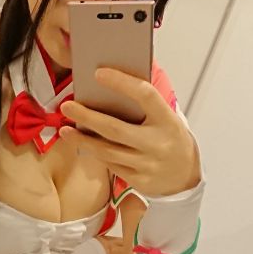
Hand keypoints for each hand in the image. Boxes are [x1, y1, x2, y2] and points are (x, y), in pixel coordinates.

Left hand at [59, 68, 201, 197]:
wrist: (186, 176)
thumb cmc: (170, 139)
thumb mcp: (167, 118)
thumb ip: (145, 105)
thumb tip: (113, 83)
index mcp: (168, 120)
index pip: (145, 95)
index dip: (122, 82)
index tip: (99, 73)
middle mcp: (158, 143)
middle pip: (115, 129)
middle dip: (88, 117)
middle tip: (67, 106)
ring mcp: (147, 164)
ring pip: (107, 151)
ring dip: (83, 140)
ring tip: (65, 129)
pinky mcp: (139, 180)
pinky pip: (111, 164)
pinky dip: (95, 153)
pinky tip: (83, 144)